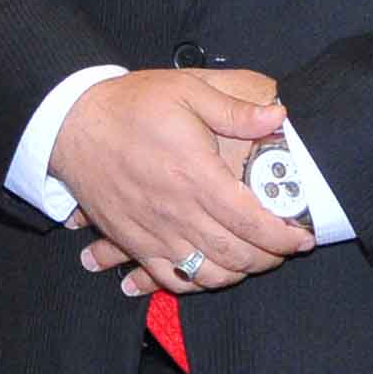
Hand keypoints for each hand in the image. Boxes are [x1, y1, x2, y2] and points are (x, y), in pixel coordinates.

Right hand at [53, 68, 309, 299]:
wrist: (71, 123)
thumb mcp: (186, 90)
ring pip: (207, 274)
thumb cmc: (130, 105)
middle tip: (284, 249)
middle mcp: (176, 211)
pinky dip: (197, 283)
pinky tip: (211, 271)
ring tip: (254, 259)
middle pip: (235, 254)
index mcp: (195, 176)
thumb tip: (279, 117)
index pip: (251, 221)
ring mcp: (152, 231)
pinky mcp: (132, 241)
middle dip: (269, 258)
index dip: (283, 236)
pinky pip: (170, 279)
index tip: (302, 237)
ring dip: (238, 273)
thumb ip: (235, 109)